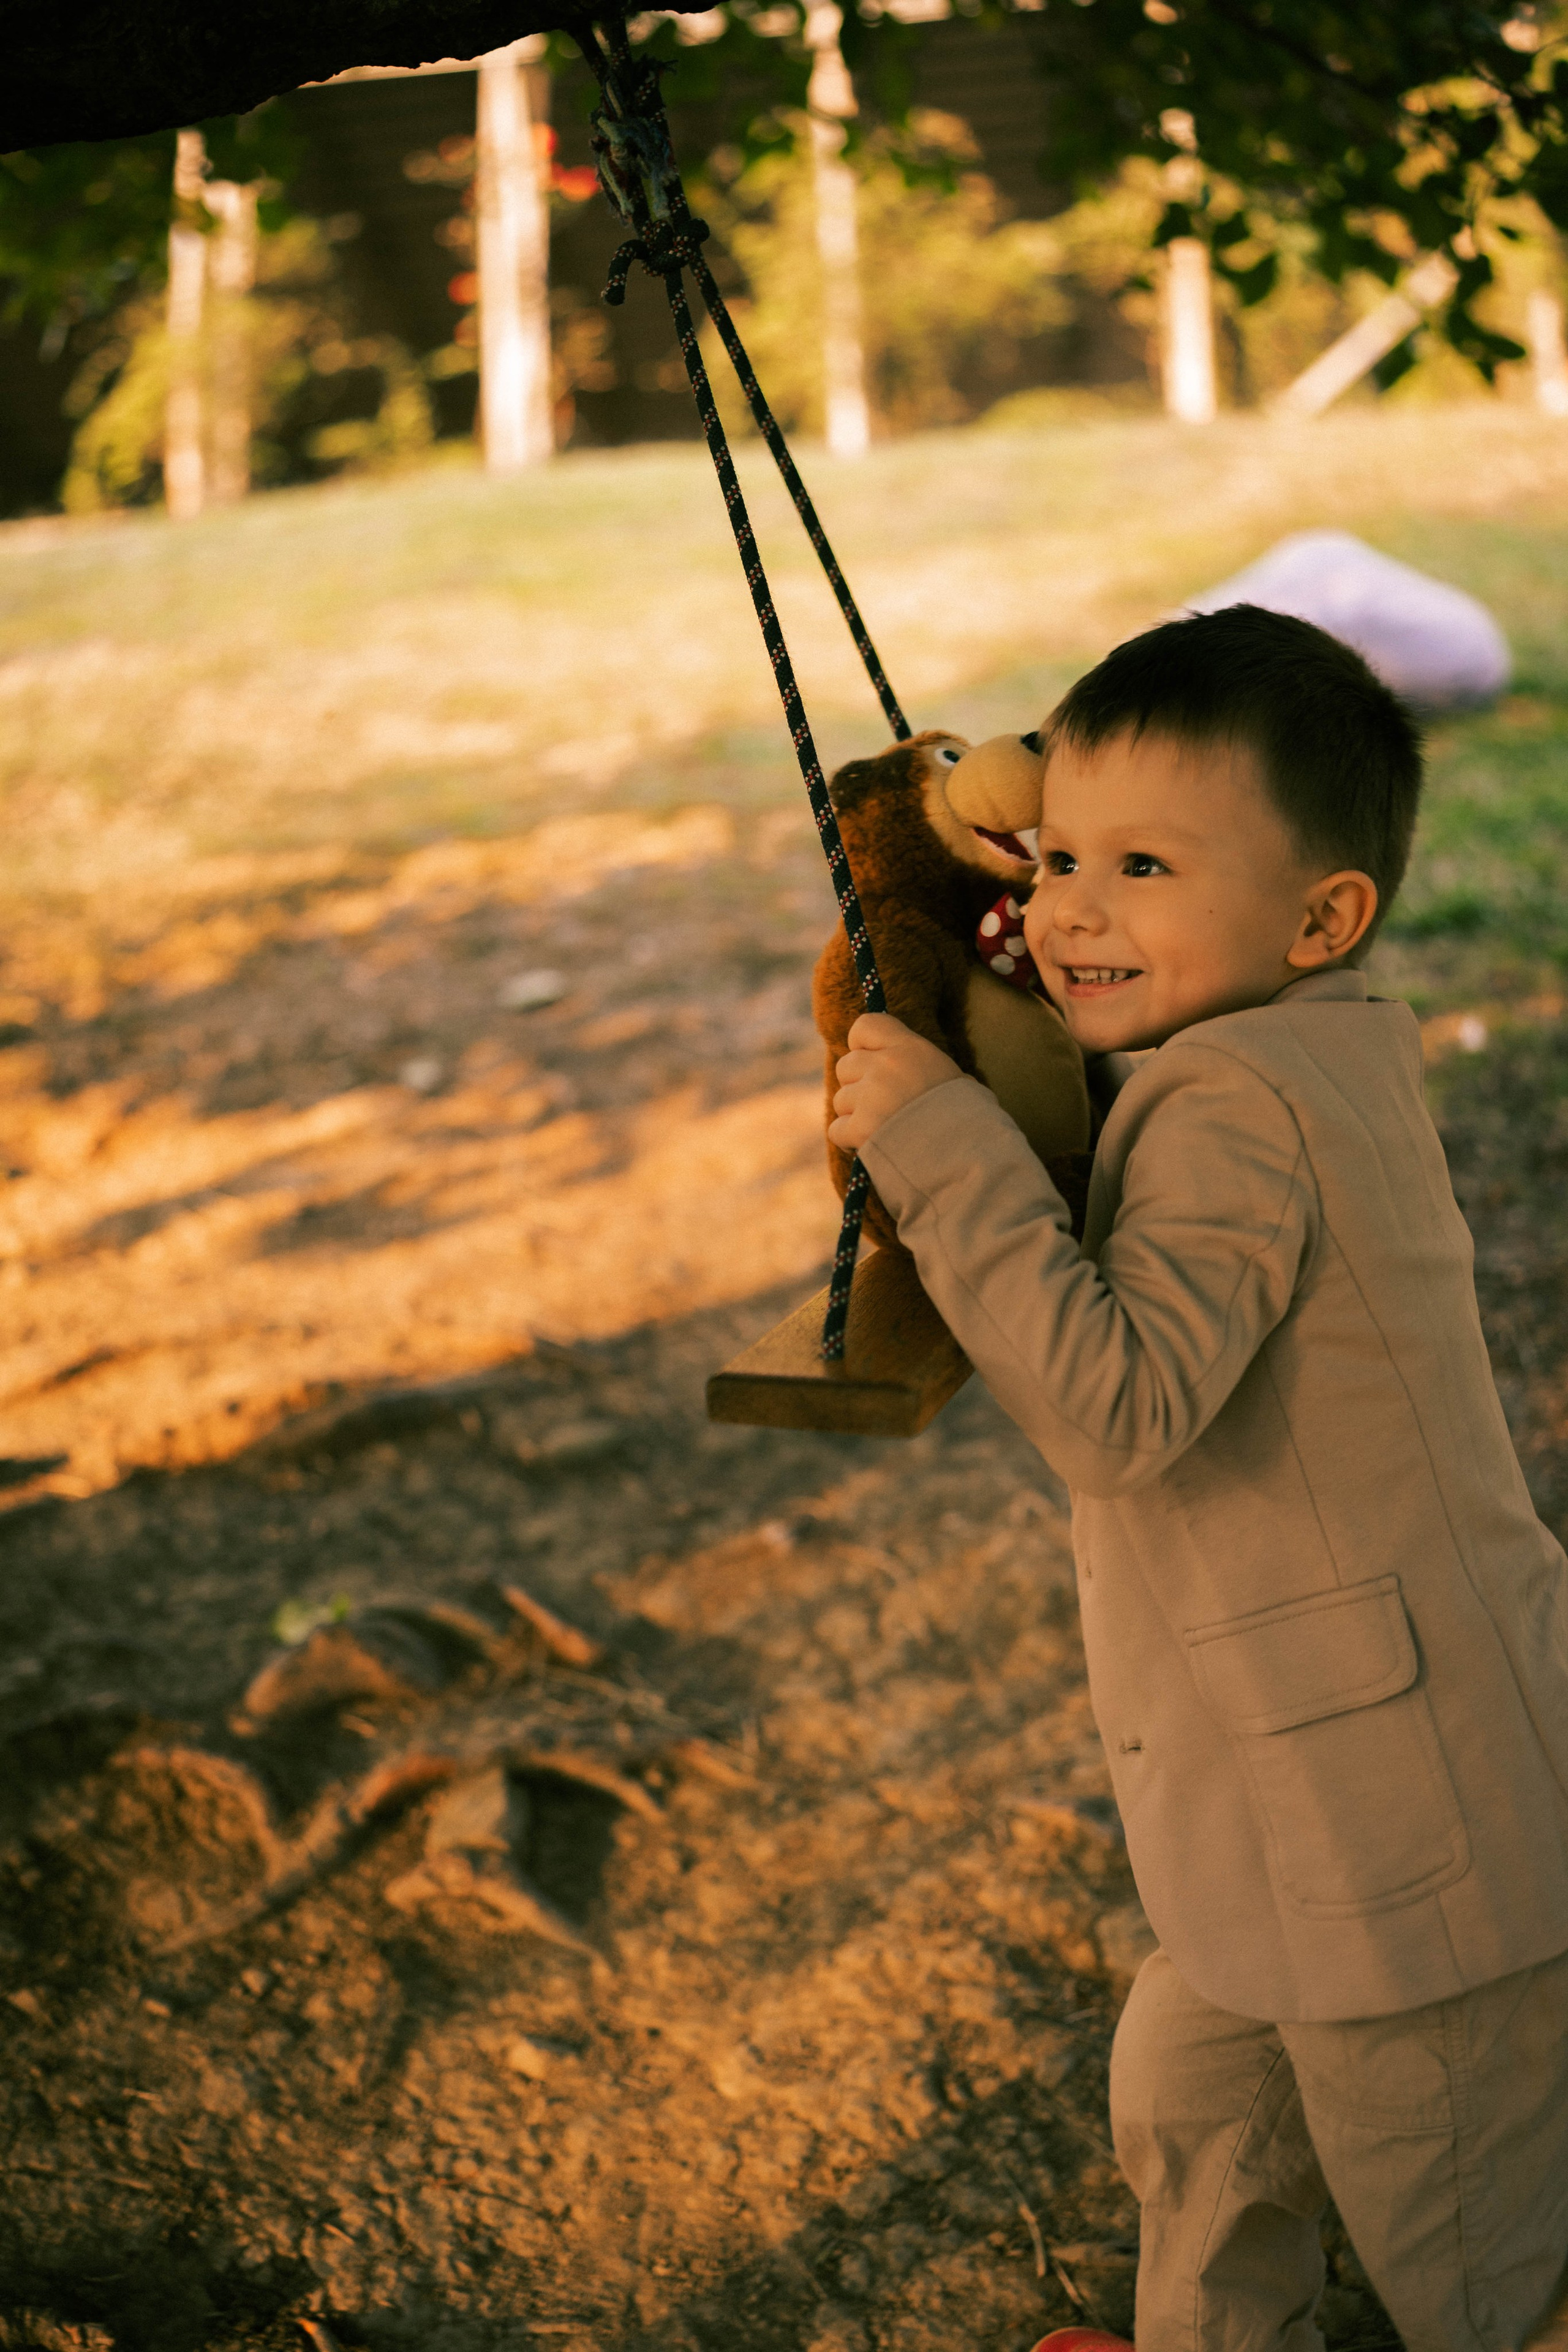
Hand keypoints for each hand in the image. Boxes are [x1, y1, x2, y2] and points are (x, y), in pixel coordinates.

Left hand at [828, 1012, 961, 1149]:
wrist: (966, 1157)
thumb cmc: (966, 1119)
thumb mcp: (953, 1078)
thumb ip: (921, 1066)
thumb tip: (909, 1070)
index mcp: (910, 1048)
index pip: (865, 1026)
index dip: (863, 1045)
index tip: (875, 1063)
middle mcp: (885, 1066)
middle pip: (846, 1067)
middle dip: (859, 1087)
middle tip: (884, 1107)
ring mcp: (870, 1097)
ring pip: (841, 1101)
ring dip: (856, 1117)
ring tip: (886, 1130)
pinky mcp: (860, 1128)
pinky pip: (837, 1130)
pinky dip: (850, 1141)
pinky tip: (874, 1146)